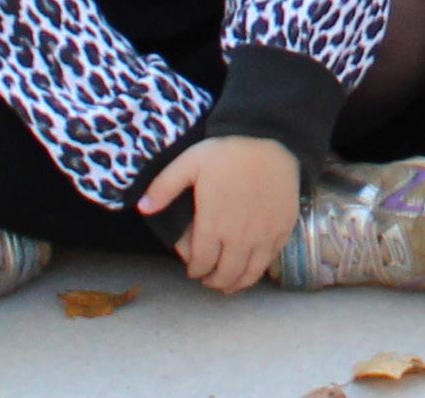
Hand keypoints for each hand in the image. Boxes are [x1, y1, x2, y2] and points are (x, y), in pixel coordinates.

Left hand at [137, 134, 302, 293]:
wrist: (271, 140)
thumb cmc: (228, 152)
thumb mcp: (189, 162)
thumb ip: (164, 187)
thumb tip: (142, 208)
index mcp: (213, 224)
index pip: (201, 263)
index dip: (195, 271)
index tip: (193, 270)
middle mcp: (238, 237)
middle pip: (225, 274)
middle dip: (213, 281)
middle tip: (208, 279)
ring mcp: (263, 236)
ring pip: (248, 273)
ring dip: (236, 283)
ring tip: (228, 284)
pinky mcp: (282, 230)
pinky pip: (269, 260)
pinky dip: (257, 271)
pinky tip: (251, 269)